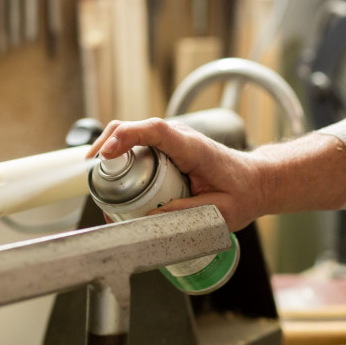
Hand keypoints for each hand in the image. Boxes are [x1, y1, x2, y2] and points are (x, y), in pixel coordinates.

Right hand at [85, 117, 267, 231]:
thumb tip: (152, 216)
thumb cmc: (242, 192)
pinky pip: (136, 147)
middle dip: (105, 146)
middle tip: (91, 175)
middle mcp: (178, 138)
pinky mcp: (165, 150)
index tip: (106, 155)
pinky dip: (119, 159)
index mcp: (192, 147)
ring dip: (109, 154)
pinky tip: (113, 182)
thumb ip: (191, 213)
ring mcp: (170, 141)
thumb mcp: (222, 211)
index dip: (126, 137)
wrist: (255, 180)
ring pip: (129, 136)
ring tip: (99, 185)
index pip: (154, 130)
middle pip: (131, 128)